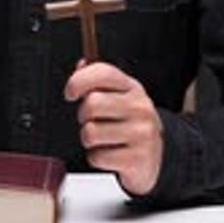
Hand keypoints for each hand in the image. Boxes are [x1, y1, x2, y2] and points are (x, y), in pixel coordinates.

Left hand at [64, 60, 163, 195]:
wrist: (153, 154)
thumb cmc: (128, 122)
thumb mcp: (118, 96)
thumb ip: (97, 80)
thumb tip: (82, 64)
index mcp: (132, 88)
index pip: (104, 73)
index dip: (79, 80)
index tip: (70, 93)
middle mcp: (140, 107)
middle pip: (92, 104)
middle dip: (83, 115)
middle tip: (90, 121)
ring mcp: (142, 133)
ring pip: (91, 132)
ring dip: (88, 139)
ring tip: (101, 138)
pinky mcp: (138, 158)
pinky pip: (98, 157)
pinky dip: (96, 158)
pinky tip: (109, 153)